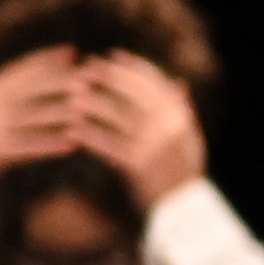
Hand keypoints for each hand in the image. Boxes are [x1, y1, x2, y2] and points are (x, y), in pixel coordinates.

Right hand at [0, 47, 90, 173]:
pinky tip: (73, 146)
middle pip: (30, 88)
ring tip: (86, 113)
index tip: (73, 51)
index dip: (47, 58)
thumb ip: (27, 85)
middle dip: (60, 82)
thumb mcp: (4, 104)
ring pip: (33, 116)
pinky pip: (29, 145)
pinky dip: (52, 145)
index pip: (22, 67)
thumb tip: (67, 56)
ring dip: (60, 114)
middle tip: (88, 80)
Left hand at [71, 52, 209, 202]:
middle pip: (132, 92)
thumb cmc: (184, 171)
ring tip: (72, 97)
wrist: (185, 209)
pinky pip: (109, 145)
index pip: (154, 81)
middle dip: (106, 77)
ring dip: (92, 104)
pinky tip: (72, 131)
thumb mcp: (191, 138)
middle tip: (83, 69)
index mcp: (181, 115)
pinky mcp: (139, 165)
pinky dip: (90, 137)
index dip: (130, 66)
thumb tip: (179, 82)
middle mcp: (170, 125)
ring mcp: (155, 145)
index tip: (110, 55)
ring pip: (117, 116)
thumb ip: (183, 111)